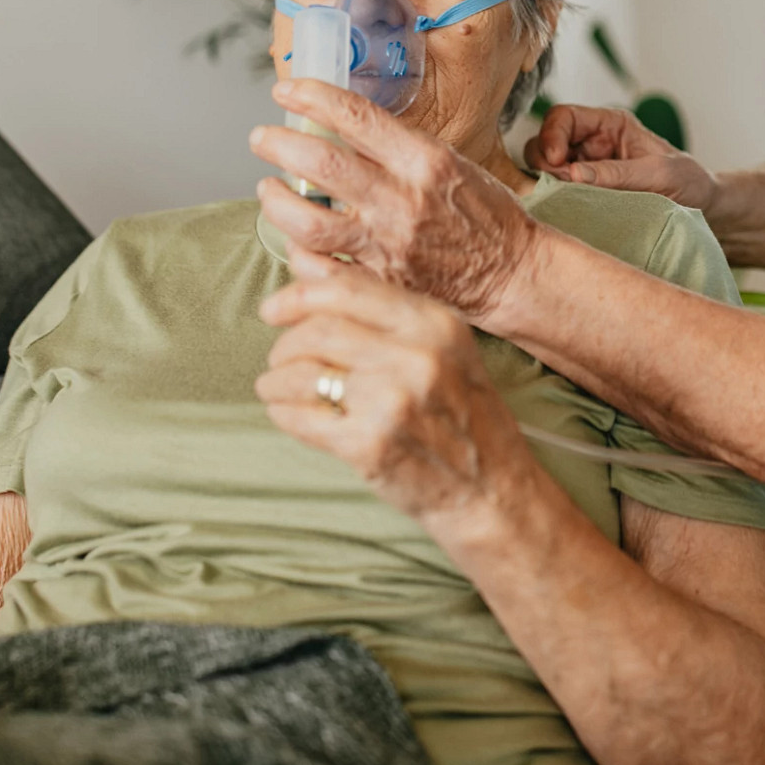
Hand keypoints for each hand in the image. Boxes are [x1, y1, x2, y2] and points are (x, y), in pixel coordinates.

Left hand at [251, 79, 541, 317]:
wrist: (511, 273)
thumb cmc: (486, 214)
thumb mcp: (452, 162)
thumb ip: (401, 148)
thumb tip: (346, 127)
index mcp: (425, 160)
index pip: (356, 116)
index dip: (312, 97)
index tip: (287, 89)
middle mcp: (403, 199)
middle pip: (321, 163)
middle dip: (279, 143)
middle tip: (262, 137)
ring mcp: (388, 243)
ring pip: (309, 220)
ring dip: (277, 201)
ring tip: (268, 189)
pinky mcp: (379, 280)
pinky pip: (322, 265)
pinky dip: (300, 250)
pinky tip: (295, 239)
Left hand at [256, 269, 538, 530]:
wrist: (491, 491)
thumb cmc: (466, 419)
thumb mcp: (446, 350)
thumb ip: (385, 311)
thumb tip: (309, 272)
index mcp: (436, 324)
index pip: (347, 290)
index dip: (297, 296)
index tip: (273, 309)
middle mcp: (417, 356)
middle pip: (317, 330)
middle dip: (285, 346)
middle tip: (280, 361)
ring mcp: (392, 401)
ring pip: (302, 372)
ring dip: (276, 380)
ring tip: (277, 388)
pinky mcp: (369, 445)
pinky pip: (301, 417)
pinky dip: (283, 412)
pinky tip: (289, 413)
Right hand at [524, 104, 718, 210]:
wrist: (703, 207)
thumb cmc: (687, 181)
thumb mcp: (658, 174)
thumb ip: (616, 173)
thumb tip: (570, 175)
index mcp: (610, 125)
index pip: (563, 117)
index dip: (552, 135)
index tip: (558, 163)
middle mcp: (592, 144)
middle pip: (545, 143)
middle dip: (544, 163)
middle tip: (559, 188)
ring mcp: (586, 170)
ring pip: (544, 171)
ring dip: (547, 185)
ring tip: (566, 202)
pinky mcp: (585, 196)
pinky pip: (557, 195)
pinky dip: (555, 202)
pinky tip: (567, 212)